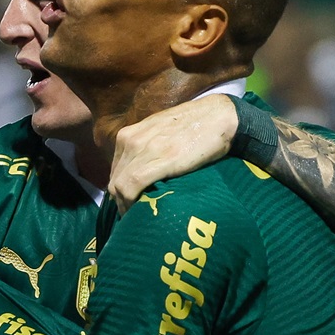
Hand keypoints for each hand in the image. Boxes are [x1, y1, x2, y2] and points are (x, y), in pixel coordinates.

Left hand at [110, 94, 238, 211]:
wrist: (220, 116)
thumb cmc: (195, 126)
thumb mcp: (160, 134)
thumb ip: (146, 149)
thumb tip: (140, 174)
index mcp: (128, 135)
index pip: (115, 171)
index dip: (120, 191)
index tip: (129, 204)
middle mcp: (130, 141)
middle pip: (114, 181)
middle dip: (121, 201)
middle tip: (134, 216)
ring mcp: (142, 149)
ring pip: (119, 186)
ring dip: (126, 206)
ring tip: (139, 218)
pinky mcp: (158, 160)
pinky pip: (131, 187)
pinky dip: (131, 203)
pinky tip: (141, 213)